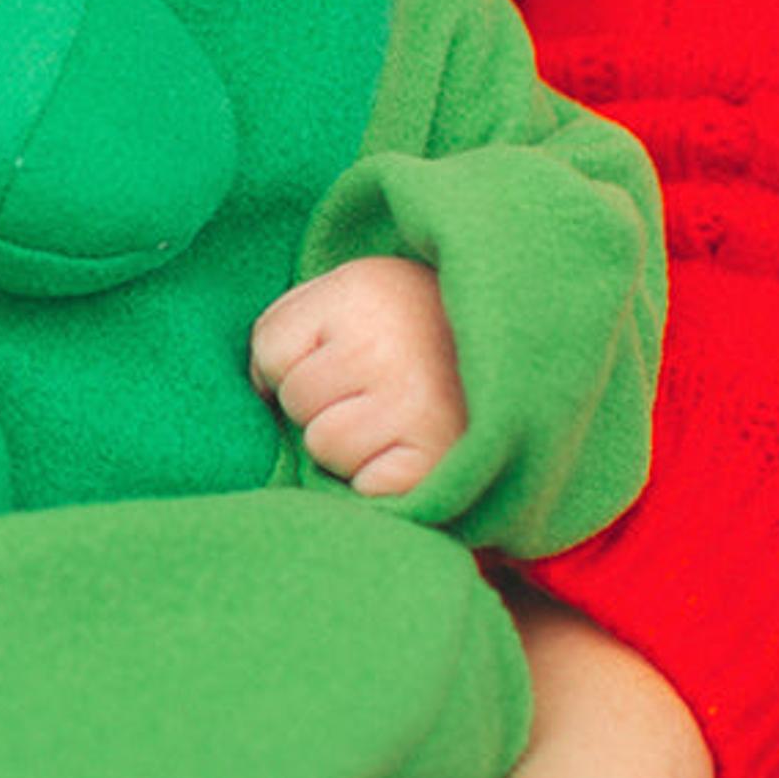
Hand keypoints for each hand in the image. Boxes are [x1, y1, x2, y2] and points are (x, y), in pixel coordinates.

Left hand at [250, 255, 464, 497]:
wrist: (521, 357)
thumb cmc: (413, 330)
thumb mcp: (349, 297)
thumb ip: (288, 329)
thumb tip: (257, 391)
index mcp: (361, 291)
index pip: (270, 351)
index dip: (294, 363)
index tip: (343, 355)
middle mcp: (385, 345)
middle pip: (294, 401)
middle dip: (322, 403)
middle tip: (381, 389)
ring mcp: (413, 406)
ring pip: (323, 446)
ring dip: (348, 444)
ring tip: (396, 420)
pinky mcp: (431, 462)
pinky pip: (359, 486)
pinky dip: (377, 480)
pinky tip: (411, 452)